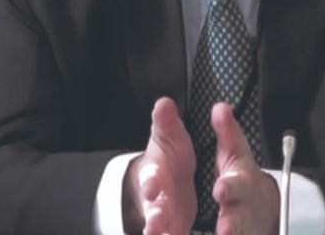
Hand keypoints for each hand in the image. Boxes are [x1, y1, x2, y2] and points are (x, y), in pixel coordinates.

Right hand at [123, 97, 196, 234]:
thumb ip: (166, 122)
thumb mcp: (169, 136)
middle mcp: (156, 199)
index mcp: (155, 174)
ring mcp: (164, 217)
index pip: (150, 177)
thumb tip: (164, 102)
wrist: (164, 179)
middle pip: (152, 210)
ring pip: (159, 229)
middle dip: (154, 217)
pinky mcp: (175, 228)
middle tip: (156, 225)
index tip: (152, 188)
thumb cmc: (168, 155)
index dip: (150, 182)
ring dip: (161, 233)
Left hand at [211, 103, 278, 234]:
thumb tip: (220, 107)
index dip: (229, 187)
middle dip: (231, 222)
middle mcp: (241, 208)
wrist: (264, 206)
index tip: (219, 189)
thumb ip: (226, 131)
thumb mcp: (235, 150)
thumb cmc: (242, 175)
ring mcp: (240, 228)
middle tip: (224, 228)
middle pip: (237, 217)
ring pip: (235, 233)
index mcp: (239, 183)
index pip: (235, 184)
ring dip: (230, 233)